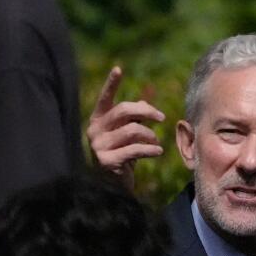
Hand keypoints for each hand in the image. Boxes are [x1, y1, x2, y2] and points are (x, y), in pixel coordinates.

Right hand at [86, 66, 165, 189]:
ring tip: (156, 142)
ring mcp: (98, 146)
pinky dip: (151, 149)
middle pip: (124, 110)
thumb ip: (134, 119)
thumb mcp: (127, 134)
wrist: (114, 186)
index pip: (105, 98)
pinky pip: (135, 149)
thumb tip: (146, 105)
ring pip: (133, 130)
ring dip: (150, 135)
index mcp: (97, 120)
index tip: (118, 69)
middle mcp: (94, 130)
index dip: (111, 83)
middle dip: (147, 111)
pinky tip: (158, 152)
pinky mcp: (107, 161)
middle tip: (161, 117)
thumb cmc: (123, 154)